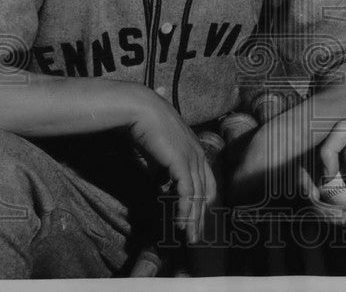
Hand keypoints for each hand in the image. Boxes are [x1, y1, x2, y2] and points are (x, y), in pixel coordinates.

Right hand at [128, 88, 216, 243]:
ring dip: (193, 217)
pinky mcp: (181, 161)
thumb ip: (165, 167)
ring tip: (188, 235)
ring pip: (198, 194)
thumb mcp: (159, 151)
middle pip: (205, 191)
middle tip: (195, 236)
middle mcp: (197, 154)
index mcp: (194, 150)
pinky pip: (187, 191)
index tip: (196, 219)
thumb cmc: (146, 126)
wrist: (139, 109)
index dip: (203, 201)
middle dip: (200, 216)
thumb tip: (163, 183)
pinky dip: (185, 208)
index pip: (206, 181)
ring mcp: (192, 157)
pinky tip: (181, 221)